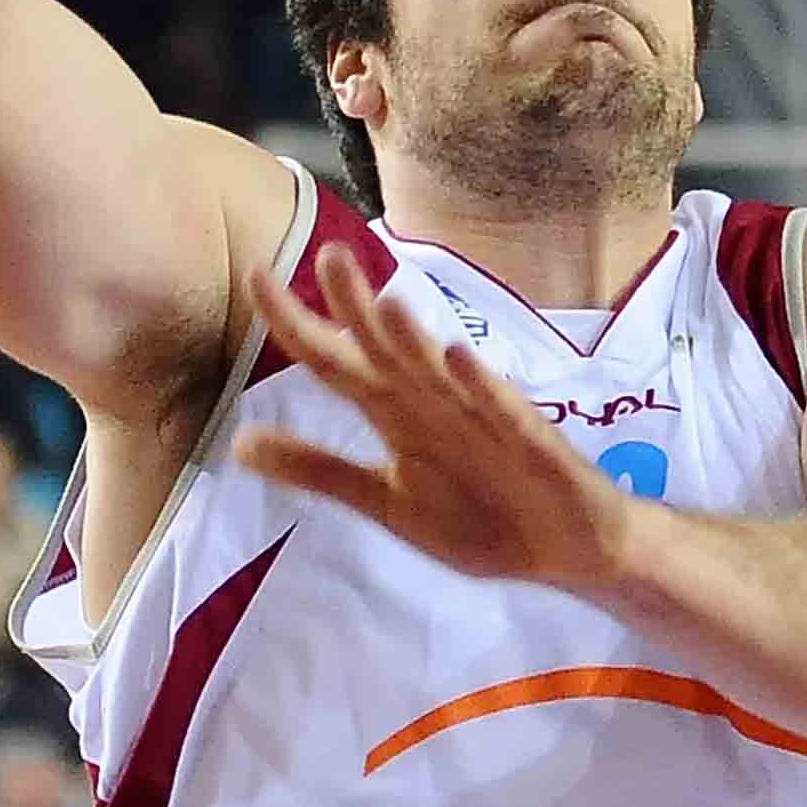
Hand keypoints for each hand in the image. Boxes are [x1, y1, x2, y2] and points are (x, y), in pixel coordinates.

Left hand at [232, 250, 630, 593]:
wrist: (566, 550)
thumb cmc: (479, 516)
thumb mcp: (386, 501)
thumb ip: (320, 469)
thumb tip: (239, 442)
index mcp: (396, 413)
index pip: (334, 362)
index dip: (295, 323)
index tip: (256, 275)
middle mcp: (434, 402)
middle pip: (387, 351)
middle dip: (358, 308)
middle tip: (328, 256)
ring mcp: (483, 419)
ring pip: (442, 373)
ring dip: (415, 340)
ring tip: (386, 302)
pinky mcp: (530, 445)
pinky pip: (503, 413)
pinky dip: (482, 388)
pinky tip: (459, 359)